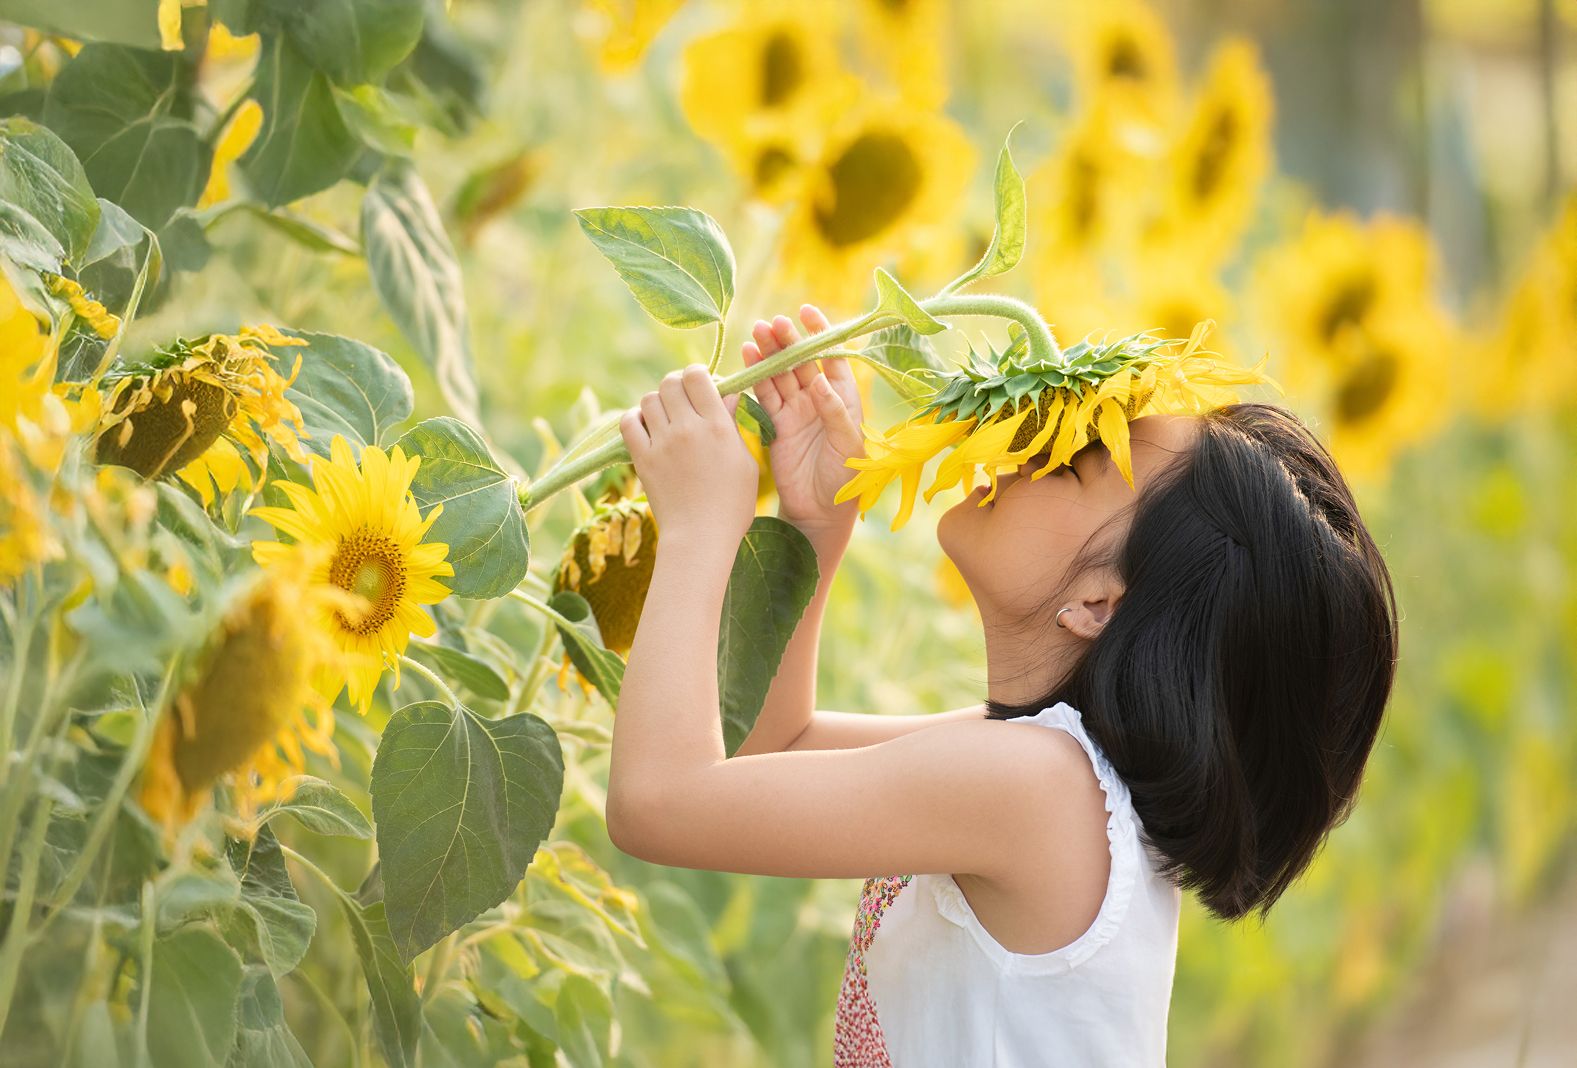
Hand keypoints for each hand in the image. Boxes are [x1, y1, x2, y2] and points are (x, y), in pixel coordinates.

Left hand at [620, 363, 758, 549]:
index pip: (698, 376)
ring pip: (649, 399)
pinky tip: (647, 428)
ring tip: (666, 418)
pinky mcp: (642, 459)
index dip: (697, 375)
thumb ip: (733, 425)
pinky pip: (628, 422)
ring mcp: (662, 443)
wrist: (700, 537)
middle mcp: (688, 428)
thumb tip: (728, 394)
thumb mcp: (744, 462)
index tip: (701, 387)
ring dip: (657, 402)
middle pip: (670, 382)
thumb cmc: (732, 504)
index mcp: (717, 426)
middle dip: (677, 386)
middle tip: (683, 402)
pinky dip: (635, 418)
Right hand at [742, 305, 865, 538]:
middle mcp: (820, 399)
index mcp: (844, 398)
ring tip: (756, 335)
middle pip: (802, 362)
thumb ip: (834, 411)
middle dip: (787, 341)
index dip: (820, 333)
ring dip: (769, 355)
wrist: (821, 511)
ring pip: (781, 375)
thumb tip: (820, 382)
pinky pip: (766, 396)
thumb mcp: (847, 443)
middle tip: (773, 324)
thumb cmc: (845, 478)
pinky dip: (757, 378)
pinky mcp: (778, 424)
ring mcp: (797, 410)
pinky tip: (748, 359)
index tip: (806, 312)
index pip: (832, 357)